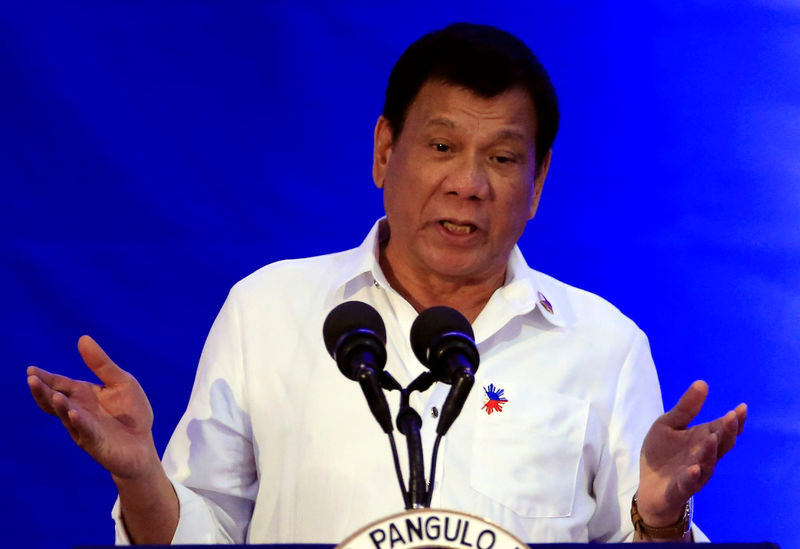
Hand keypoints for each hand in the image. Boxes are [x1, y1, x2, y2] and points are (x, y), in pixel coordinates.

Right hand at [27, 335, 160, 479]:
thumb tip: (82, 338)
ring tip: (53, 394)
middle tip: (32, 380)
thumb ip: (102, 364)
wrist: (143, 445)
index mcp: (83, 395)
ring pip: (67, 416)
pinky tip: (74, 413)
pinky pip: (85, 431)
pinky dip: (79, 422)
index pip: (60, 384)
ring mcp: (84, 428)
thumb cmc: (131, 414)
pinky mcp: (96, 443)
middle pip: (55, 400)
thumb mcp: (121, 382)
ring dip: (59, 406)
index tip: (31, 370)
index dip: (45, 378)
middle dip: (43, 391)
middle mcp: (78, 411)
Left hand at [637, 380, 746, 525]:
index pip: (722, 429)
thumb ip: (685, 408)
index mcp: (702, 439)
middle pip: (721, 445)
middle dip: (727, 432)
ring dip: (710, 452)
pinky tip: (693, 469)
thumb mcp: (669, 425)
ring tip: (712, 438)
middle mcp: (704, 457)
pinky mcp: (680, 487)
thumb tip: (703, 382)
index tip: (742, 408)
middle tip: (732, 417)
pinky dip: (692, 477)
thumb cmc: (662, 454)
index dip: (734, 420)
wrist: (649, 485)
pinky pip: (688, 483)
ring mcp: (694, 473)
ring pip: (707, 463)